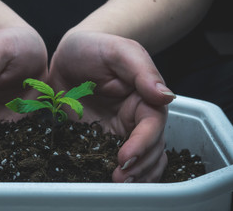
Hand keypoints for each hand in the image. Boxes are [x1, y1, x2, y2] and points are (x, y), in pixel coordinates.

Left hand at [49, 31, 174, 181]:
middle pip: (150, 150)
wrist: (67, 56)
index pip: (152, 126)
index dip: (143, 143)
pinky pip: (109, 160)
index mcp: (144, 99)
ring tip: (116, 183)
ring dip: (133, 176)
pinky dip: (113, 172)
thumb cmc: (94, 47)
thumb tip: (166, 96)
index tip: (124, 155)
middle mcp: (134, 119)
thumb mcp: (118, 51)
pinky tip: (105, 182)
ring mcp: (116, 132)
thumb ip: (142, 70)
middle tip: (119, 177)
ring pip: (137, 160)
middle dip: (139, 166)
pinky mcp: (95, 139)